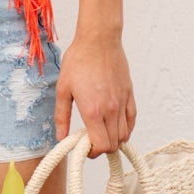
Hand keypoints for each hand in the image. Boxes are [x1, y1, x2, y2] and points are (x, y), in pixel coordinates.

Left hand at [53, 32, 135, 156]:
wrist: (98, 40)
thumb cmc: (79, 61)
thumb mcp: (62, 90)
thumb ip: (62, 117)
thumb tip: (61, 137)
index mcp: (93, 111)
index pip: (101, 145)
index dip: (92, 153)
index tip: (84, 148)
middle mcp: (110, 110)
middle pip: (114, 144)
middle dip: (102, 147)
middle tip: (90, 139)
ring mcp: (122, 102)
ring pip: (124, 134)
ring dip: (113, 139)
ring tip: (101, 131)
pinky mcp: (129, 94)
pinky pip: (132, 120)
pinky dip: (126, 128)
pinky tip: (115, 125)